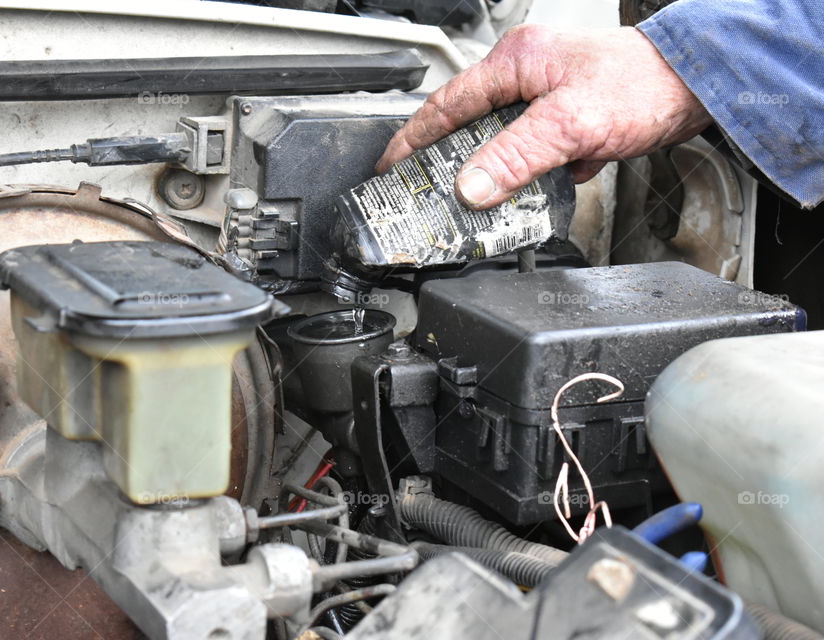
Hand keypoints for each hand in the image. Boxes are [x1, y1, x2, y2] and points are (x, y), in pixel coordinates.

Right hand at [376, 25, 712, 209]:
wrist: (697, 85)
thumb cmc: (641, 86)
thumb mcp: (568, 125)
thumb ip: (515, 156)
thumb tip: (469, 186)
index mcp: (515, 62)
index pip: (445, 105)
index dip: (412, 139)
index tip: (390, 167)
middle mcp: (526, 72)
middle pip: (468, 120)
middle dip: (446, 158)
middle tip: (425, 190)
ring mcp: (546, 92)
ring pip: (499, 137)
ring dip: (490, 169)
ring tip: (475, 202)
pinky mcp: (567, 112)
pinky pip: (530, 145)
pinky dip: (526, 168)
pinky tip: (532, 188)